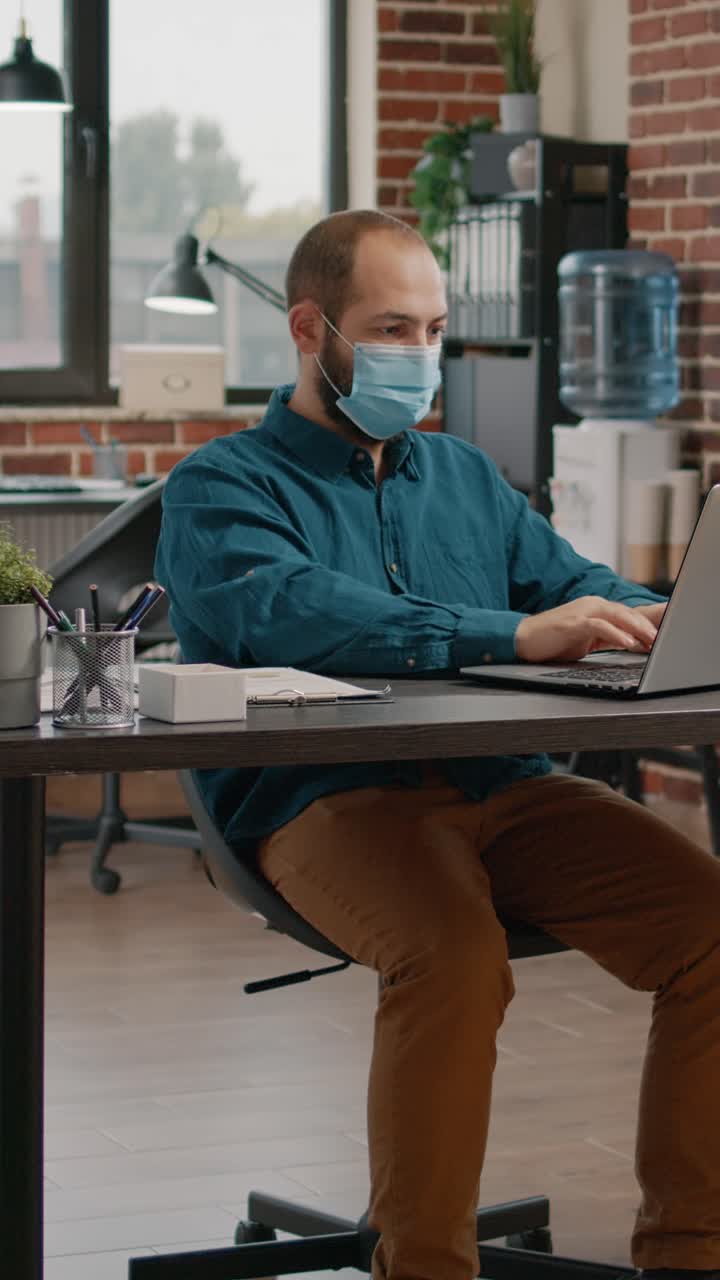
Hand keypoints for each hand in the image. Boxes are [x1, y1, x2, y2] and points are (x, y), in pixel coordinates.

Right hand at [514, 597, 661, 663]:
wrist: (523, 640)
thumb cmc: (553, 641)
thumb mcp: (586, 640)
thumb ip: (607, 638)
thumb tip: (630, 644)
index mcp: (596, 608)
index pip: (627, 614)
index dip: (646, 624)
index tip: (662, 636)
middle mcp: (592, 605)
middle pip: (627, 612)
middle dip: (647, 626)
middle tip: (663, 639)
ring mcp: (582, 611)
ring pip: (617, 615)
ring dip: (637, 628)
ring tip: (652, 640)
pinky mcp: (574, 622)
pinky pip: (600, 626)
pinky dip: (616, 634)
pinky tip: (628, 642)